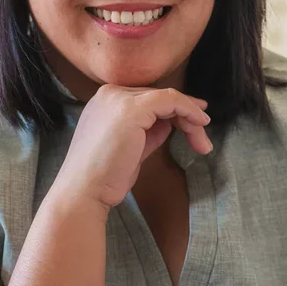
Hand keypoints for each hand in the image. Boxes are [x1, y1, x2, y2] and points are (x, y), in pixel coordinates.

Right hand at [57, 83, 211, 208]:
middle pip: (159, 98)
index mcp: (106, 102)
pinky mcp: (131, 109)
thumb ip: (149, 131)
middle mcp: (110, 94)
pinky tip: (200, 125)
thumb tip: (169, 123)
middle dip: (186, 116)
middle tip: (202, 139)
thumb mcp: (131, 148)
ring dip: (191, 118)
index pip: (148, 100)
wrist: (84, 191)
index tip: (196, 122)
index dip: (175, 110)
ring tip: (203, 143)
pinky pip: (170, 100)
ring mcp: (119, 99)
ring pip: (168, 98)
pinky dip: (188, 110)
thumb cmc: (105, 177)